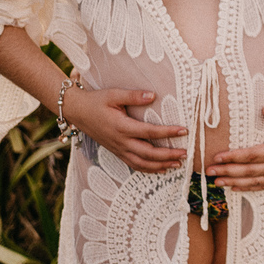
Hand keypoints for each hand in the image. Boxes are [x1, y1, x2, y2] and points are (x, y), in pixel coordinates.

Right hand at [65, 87, 186, 172]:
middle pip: (148, 153)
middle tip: (186, 154)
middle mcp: (120, 141)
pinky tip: (161, 169)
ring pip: (141, 163)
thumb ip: (134, 96)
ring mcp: (118, 149)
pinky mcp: (116, 151)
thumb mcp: (114, 94)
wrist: (77, 111)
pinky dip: (148, 169)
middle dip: (168, 155)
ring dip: (160, 165)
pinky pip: (133, 164)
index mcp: (122, 127)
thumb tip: (153, 95)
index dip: (168, 132)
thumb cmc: (97, 101)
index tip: (184, 131)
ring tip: (178, 164)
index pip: (149, 132)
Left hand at [205, 105, 263, 189]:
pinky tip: (236, 188)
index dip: (233, 156)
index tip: (218, 156)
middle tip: (208, 171)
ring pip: (254, 181)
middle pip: (249, 171)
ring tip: (217, 182)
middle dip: (227, 171)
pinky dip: (248, 188)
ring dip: (234, 182)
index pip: (252, 155)